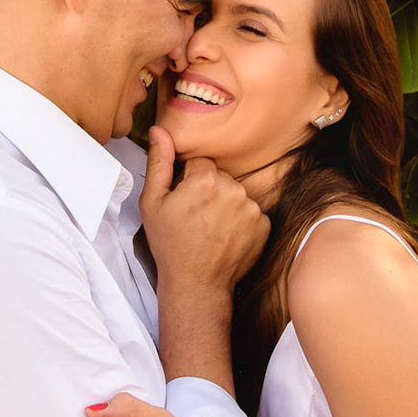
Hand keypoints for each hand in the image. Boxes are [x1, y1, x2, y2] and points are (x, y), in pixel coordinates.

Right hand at [141, 126, 269, 294]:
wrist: (196, 284)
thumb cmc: (171, 246)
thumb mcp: (153, 203)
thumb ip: (159, 162)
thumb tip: (160, 131)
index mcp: (205, 179)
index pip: (201, 164)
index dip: (189, 182)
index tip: (184, 202)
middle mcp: (233, 189)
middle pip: (221, 177)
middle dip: (209, 191)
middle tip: (195, 217)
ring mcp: (251, 208)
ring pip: (236, 193)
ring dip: (226, 205)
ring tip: (210, 228)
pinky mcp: (264, 225)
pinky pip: (250, 211)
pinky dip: (240, 221)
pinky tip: (225, 235)